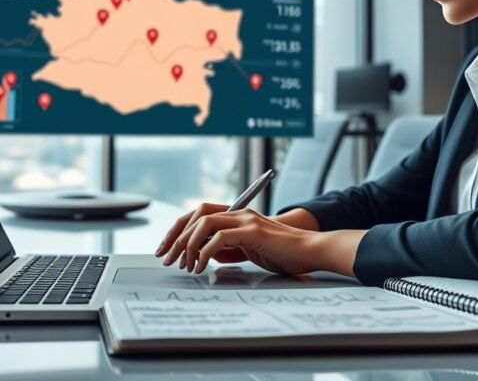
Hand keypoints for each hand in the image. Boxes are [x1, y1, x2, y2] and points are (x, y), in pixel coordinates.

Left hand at [155, 204, 322, 275]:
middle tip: (167, 258)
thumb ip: (229, 249)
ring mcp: (246, 220)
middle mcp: (239, 213)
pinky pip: (220, 236)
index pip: (198, 214)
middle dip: (176, 236)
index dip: (179, 229)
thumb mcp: (250, 250)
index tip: (166, 248)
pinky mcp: (253, 231)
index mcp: (237, 215)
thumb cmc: (284, 253)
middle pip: (196, 214)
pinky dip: (206, 251)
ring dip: (189, 244)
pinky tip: (203, 265)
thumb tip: (207, 254)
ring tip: (186, 264)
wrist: (311, 250)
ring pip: (205, 222)